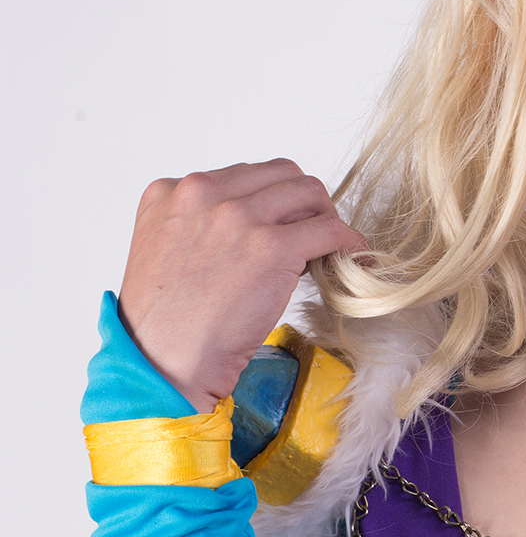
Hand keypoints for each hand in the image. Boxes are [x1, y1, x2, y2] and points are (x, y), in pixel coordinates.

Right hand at [118, 160, 367, 409]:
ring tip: (326, 250)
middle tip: (310, 237)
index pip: (244, 176)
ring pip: (310, 193)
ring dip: (324, 219)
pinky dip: (349, 241)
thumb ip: (200, 226)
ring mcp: (238, 216)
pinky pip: (331, 228)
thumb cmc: (165, 325)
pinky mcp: (271, 245)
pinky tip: (351, 258)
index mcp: (172, 191)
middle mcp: (203, 192)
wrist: (163, 361)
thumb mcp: (166, 251)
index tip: (282, 227)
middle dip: (301, 204)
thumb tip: (255, 225)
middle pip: (281, 175)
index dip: (270, 203)